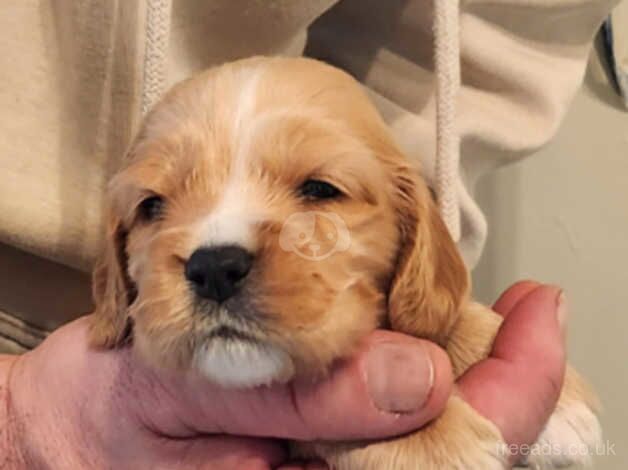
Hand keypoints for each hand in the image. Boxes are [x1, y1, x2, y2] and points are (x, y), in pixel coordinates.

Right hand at [2, 281, 564, 469]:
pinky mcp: (303, 437)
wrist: (58, 420)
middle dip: (506, 378)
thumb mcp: (186, 401)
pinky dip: (415, 363)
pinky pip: (379, 407)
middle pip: (453, 444)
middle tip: (535, 311)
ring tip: (505, 319)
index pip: (449, 455)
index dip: (512, 391)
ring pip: (423, 427)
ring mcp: (316, 461)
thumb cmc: (104, 414)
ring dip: (472, 369)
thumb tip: (416, 381)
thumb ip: (300, 401)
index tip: (543, 312)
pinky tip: (423, 329)